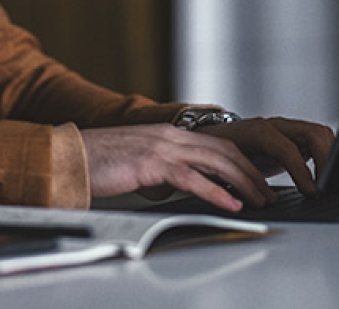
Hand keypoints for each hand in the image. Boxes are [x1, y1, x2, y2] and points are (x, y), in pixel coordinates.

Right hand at [81, 124, 278, 212]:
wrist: (70, 155)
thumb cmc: (98, 161)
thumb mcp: (138, 161)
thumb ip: (161, 169)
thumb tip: (179, 186)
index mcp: (166, 133)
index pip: (214, 143)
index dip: (240, 160)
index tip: (256, 177)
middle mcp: (168, 135)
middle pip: (223, 150)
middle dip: (250, 171)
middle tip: (268, 191)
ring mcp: (161, 147)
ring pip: (215, 161)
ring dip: (243, 181)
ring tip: (261, 198)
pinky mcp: (151, 163)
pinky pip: (192, 178)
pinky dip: (217, 192)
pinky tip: (231, 204)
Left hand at [197, 116, 334, 196]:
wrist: (215, 137)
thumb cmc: (219, 152)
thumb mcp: (228, 167)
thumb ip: (246, 182)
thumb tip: (266, 202)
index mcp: (257, 132)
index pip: (287, 147)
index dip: (302, 170)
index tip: (312, 192)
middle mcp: (275, 126)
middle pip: (312, 133)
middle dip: (326, 158)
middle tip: (327, 186)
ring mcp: (286, 129)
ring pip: (319, 134)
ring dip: (329, 155)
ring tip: (329, 182)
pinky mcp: (294, 137)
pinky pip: (317, 141)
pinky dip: (325, 156)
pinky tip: (323, 175)